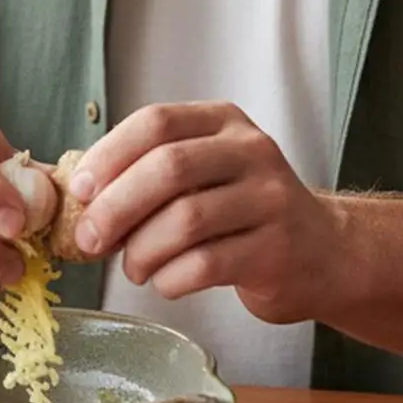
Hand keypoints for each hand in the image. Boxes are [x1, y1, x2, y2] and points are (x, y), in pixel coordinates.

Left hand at [68, 102, 346, 323]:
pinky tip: (165, 281)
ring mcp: (271, 199)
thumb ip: (150, 171)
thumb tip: (78, 195)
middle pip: (168, 168)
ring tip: (132, 266)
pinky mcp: (278, 251)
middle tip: (88, 239)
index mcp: (222, 121)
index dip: (109, 155)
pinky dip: (171, 278)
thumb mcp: (204, 171)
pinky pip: (207, 265)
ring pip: (186, 220)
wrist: (324, 252)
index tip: (80, 189)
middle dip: (116, 207)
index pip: (156, 122)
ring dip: (142, 250)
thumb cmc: (241, 211)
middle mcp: (251, 151)